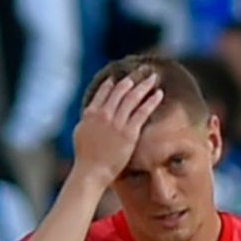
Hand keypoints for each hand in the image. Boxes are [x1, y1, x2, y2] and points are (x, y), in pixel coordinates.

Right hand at [71, 66, 163, 185]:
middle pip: (120, 91)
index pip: (103, 92)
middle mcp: (103, 114)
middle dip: (132, 79)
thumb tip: (92, 113)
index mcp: (91, 113)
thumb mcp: (82, 133)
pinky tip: (159, 94)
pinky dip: (151, 101)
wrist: (91, 171)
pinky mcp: (129, 132)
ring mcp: (116, 122)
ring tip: (153, 77)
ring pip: (132, 98)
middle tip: (142, 70)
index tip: (121, 77)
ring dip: (144, 85)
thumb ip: (89, 120)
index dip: (113, 83)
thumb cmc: (86, 156)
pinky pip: (142, 112)